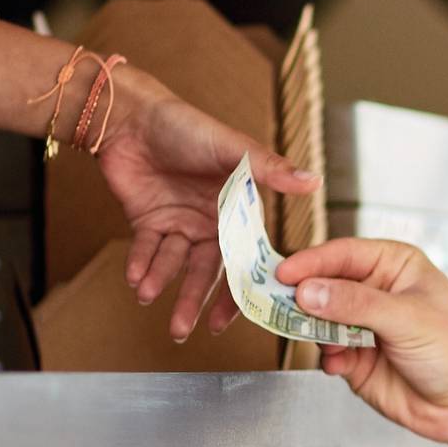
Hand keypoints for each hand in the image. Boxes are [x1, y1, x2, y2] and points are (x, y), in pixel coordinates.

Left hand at [93, 66, 317, 339]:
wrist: (133, 115)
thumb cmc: (188, 127)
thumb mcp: (233, 148)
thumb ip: (271, 169)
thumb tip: (314, 181)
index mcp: (237, 212)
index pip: (244, 258)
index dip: (243, 288)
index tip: (242, 316)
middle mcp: (210, 223)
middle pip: (206, 271)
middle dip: (196, 300)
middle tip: (187, 330)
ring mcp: (179, 223)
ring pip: (175, 265)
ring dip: (164, 286)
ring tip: (153, 304)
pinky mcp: (148, 221)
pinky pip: (147, 251)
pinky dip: (141, 266)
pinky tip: (137, 281)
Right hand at [272, 237, 447, 446]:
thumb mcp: (407, 318)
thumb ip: (356, 304)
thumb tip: (308, 292)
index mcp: (394, 265)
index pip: (342, 255)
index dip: (311, 263)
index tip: (284, 274)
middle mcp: (375, 292)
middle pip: (324, 285)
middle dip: (303, 297)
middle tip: (278, 304)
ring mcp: (363, 326)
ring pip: (319, 320)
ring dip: (313, 330)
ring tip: (318, 339)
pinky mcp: (356, 359)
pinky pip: (326, 352)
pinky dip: (327, 357)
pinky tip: (338, 364)